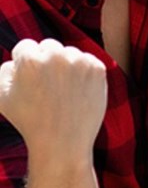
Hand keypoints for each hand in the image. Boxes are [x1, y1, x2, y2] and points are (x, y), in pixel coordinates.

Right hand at [0, 39, 105, 155]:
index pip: (25, 46)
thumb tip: (16, 60)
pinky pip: (87, 61)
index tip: (28, 79)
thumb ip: (4, 71)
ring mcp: (80, 62)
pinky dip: (82, 72)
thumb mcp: (2, 97)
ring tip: (60, 91)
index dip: (24, 63)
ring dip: (64, 65)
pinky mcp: (98, 69)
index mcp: (30, 61)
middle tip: (45, 85)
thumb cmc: (28, 121)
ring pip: (69, 52)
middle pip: (48, 46)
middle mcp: (57, 57)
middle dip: (44, 60)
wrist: (62, 141)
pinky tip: (75, 91)